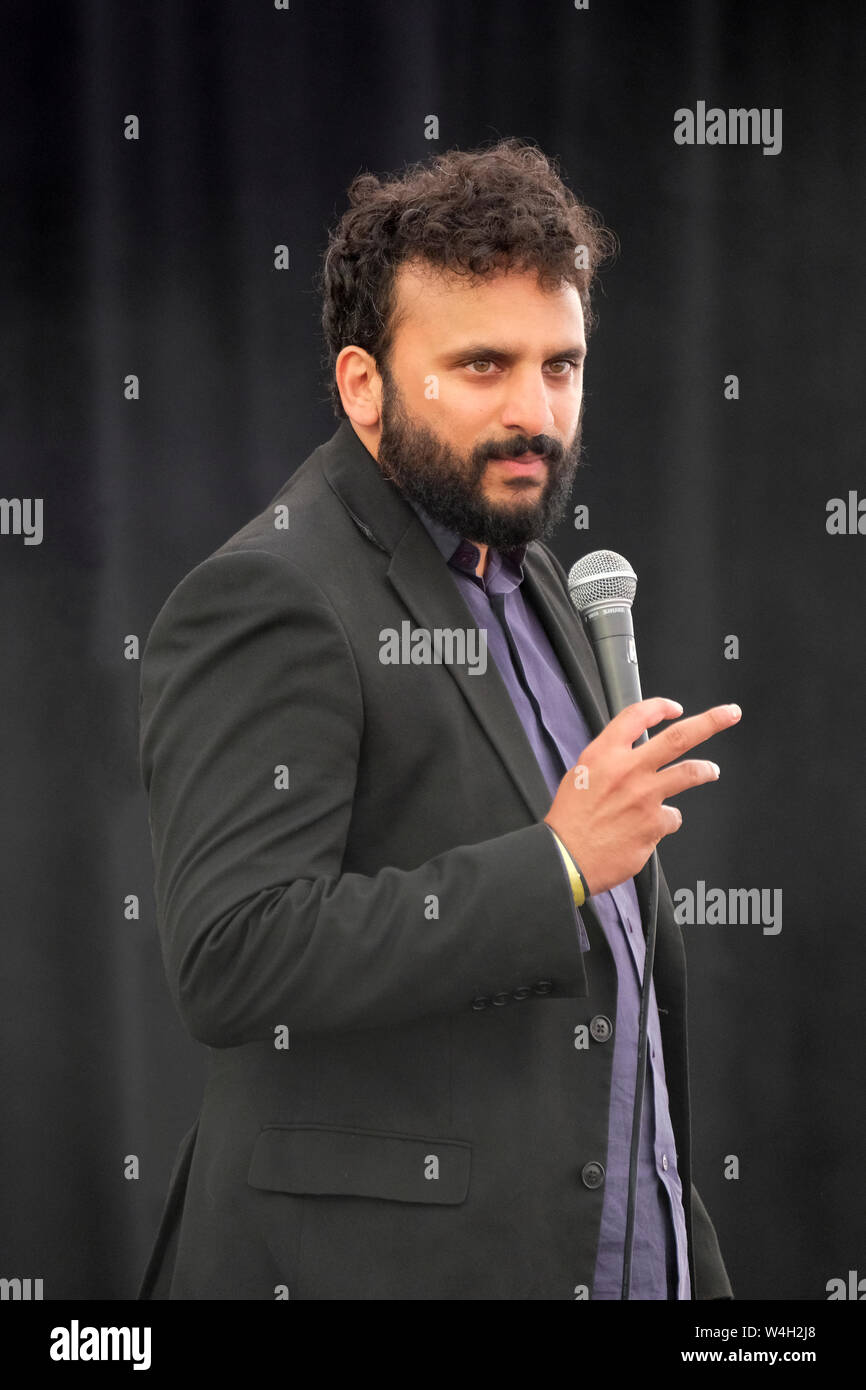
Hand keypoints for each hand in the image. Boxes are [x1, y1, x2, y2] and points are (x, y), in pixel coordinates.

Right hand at [544, 698, 741, 895]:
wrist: (565, 858)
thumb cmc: (570, 821)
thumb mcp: (579, 775)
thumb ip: (609, 761)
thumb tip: (631, 754)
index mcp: (604, 754)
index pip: (638, 716)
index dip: (661, 707)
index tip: (675, 708)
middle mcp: (628, 770)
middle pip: (679, 737)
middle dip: (710, 722)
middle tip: (729, 714)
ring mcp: (645, 797)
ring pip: (689, 773)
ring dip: (706, 769)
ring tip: (711, 770)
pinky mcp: (655, 825)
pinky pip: (671, 817)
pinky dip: (665, 820)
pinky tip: (652, 828)